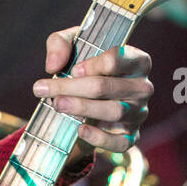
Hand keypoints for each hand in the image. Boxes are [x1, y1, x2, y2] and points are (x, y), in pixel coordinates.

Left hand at [34, 28, 153, 158]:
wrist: (92, 99)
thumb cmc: (86, 67)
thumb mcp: (73, 45)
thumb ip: (60, 43)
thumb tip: (53, 66)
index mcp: (136, 61)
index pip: (117, 59)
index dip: (92, 65)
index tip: (72, 70)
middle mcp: (142, 87)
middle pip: (106, 86)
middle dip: (72, 88)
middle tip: (44, 89)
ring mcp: (138, 112)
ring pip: (113, 111)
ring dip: (81, 108)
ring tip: (57, 104)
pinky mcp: (131, 135)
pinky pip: (121, 142)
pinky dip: (100, 138)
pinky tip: (80, 130)